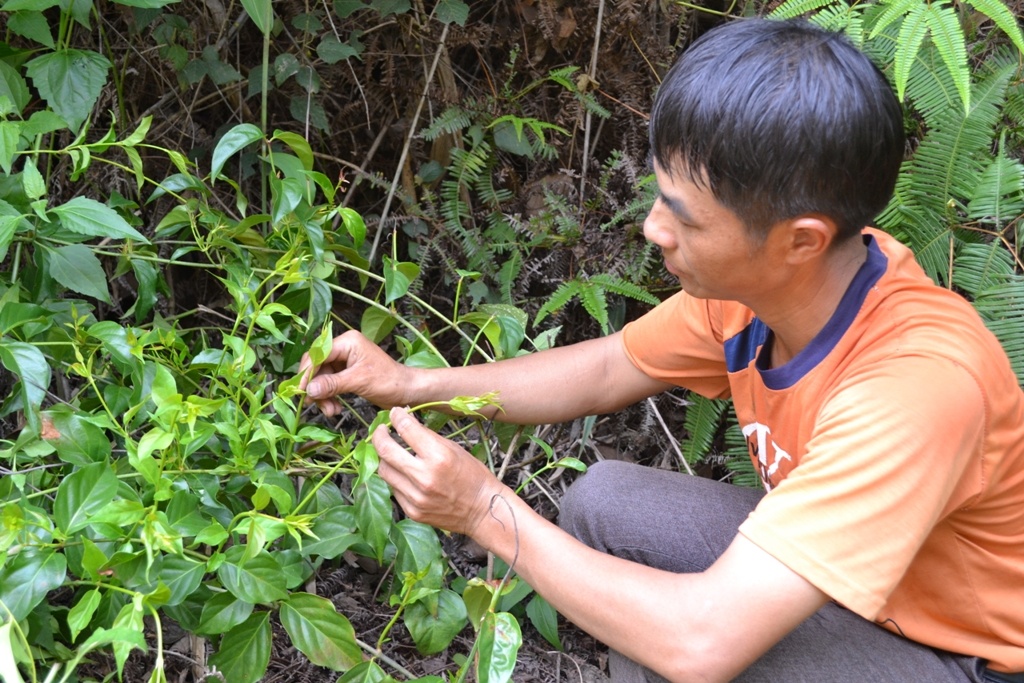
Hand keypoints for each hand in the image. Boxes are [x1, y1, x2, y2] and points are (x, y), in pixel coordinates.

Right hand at [298, 331, 409, 416]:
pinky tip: (335, 408)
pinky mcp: (348, 373)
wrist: (407, 391)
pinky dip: (330, 397)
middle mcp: (345, 348)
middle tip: (313, 404)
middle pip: (317, 366)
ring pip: (322, 378)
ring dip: (323, 396)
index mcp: (348, 342)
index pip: (318, 354)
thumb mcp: (359, 381)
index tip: (301, 391)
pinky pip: (330, 384)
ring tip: (330, 411)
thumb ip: (333, 384)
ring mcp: (346, 361)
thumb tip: (309, 389)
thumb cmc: (389, 381)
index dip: (307, 372)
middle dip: (315, 387)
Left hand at [373, 407, 503, 536]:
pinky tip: (403, 473)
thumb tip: (405, 425)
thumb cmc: (473, 476)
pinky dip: (395, 478)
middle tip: (380, 431)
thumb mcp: (454, 449)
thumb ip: (427, 438)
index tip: (394, 414)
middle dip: (379, 436)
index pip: (407, 429)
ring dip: (384, 458)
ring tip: (390, 453)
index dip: (397, 417)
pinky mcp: (412, 511)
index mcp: (439, 456)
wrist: (482, 510)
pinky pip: (393, 489)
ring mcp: (416, 497)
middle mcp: (424, 477)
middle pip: (386, 451)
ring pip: (384, 471)